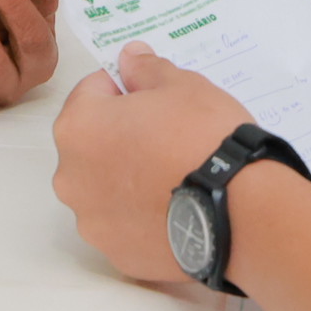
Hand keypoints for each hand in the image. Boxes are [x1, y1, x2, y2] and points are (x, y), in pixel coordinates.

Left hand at [51, 45, 252, 282]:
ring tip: (174, 176)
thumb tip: (130, 57)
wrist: (239, 212)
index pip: (93, 91)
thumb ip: (146, 69)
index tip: (156, 98)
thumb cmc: (204, 139)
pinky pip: (124, 224)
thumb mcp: (182, 86)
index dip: (126, 88)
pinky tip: (176, 207)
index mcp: (78, 128)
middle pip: (93, 144)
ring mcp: (92, 221)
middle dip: (122, 136)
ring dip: (128, 178)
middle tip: (168, 136)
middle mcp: (71, 177)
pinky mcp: (117, 254)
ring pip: (104, 187)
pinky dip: (141, 215)